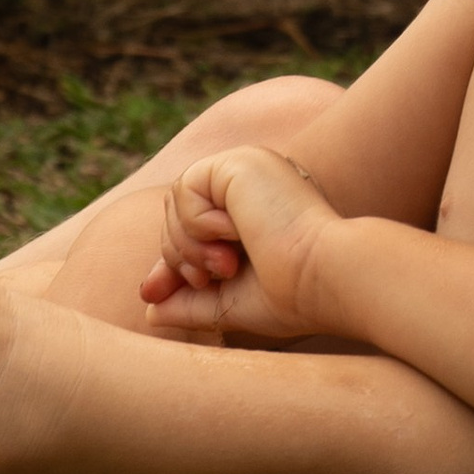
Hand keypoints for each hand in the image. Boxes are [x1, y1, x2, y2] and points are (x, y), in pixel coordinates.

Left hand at [140, 145, 339, 338]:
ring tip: (227, 264)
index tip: (153, 294)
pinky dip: (197, 223)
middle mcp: (250, 183)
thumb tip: (149, 311)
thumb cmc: (293, 296)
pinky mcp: (238, 162)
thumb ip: (189, 302)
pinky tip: (235, 236)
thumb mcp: (229, 304)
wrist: (325, 277)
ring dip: (189, 243)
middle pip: (176, 213)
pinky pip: (186, 187)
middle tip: (215, 276)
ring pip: (176, 201)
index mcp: (254, 209)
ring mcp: (246, 167)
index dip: (170, 259)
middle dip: (179, 255)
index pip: (191, 227)